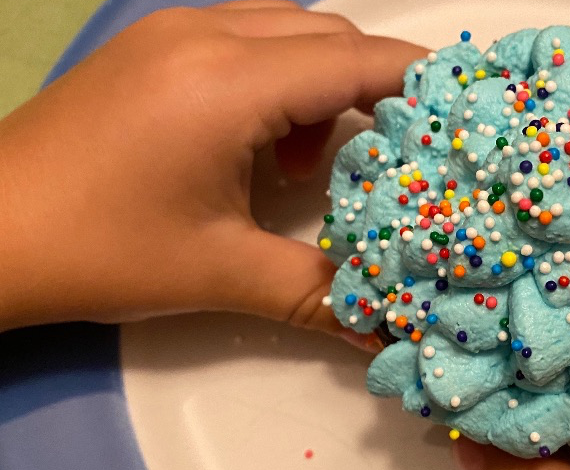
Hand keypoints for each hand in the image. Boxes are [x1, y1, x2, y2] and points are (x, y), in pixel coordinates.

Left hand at [0, 0, 422, 344]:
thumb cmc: (99, 249)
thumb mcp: (219, 273)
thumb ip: (317, 294)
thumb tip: (386, 332)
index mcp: (228, 81)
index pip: (354, 59)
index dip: (419, 82)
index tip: (463, 115)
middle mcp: (204, 33)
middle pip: (327, 33)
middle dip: (374, 86)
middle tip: (398, 152)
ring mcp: (171, 32)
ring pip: (286, 29)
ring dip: (320, 83)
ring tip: (314, 159)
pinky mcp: (150, 47)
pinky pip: (244, 38)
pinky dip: (277, 80)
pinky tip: (261, 145)